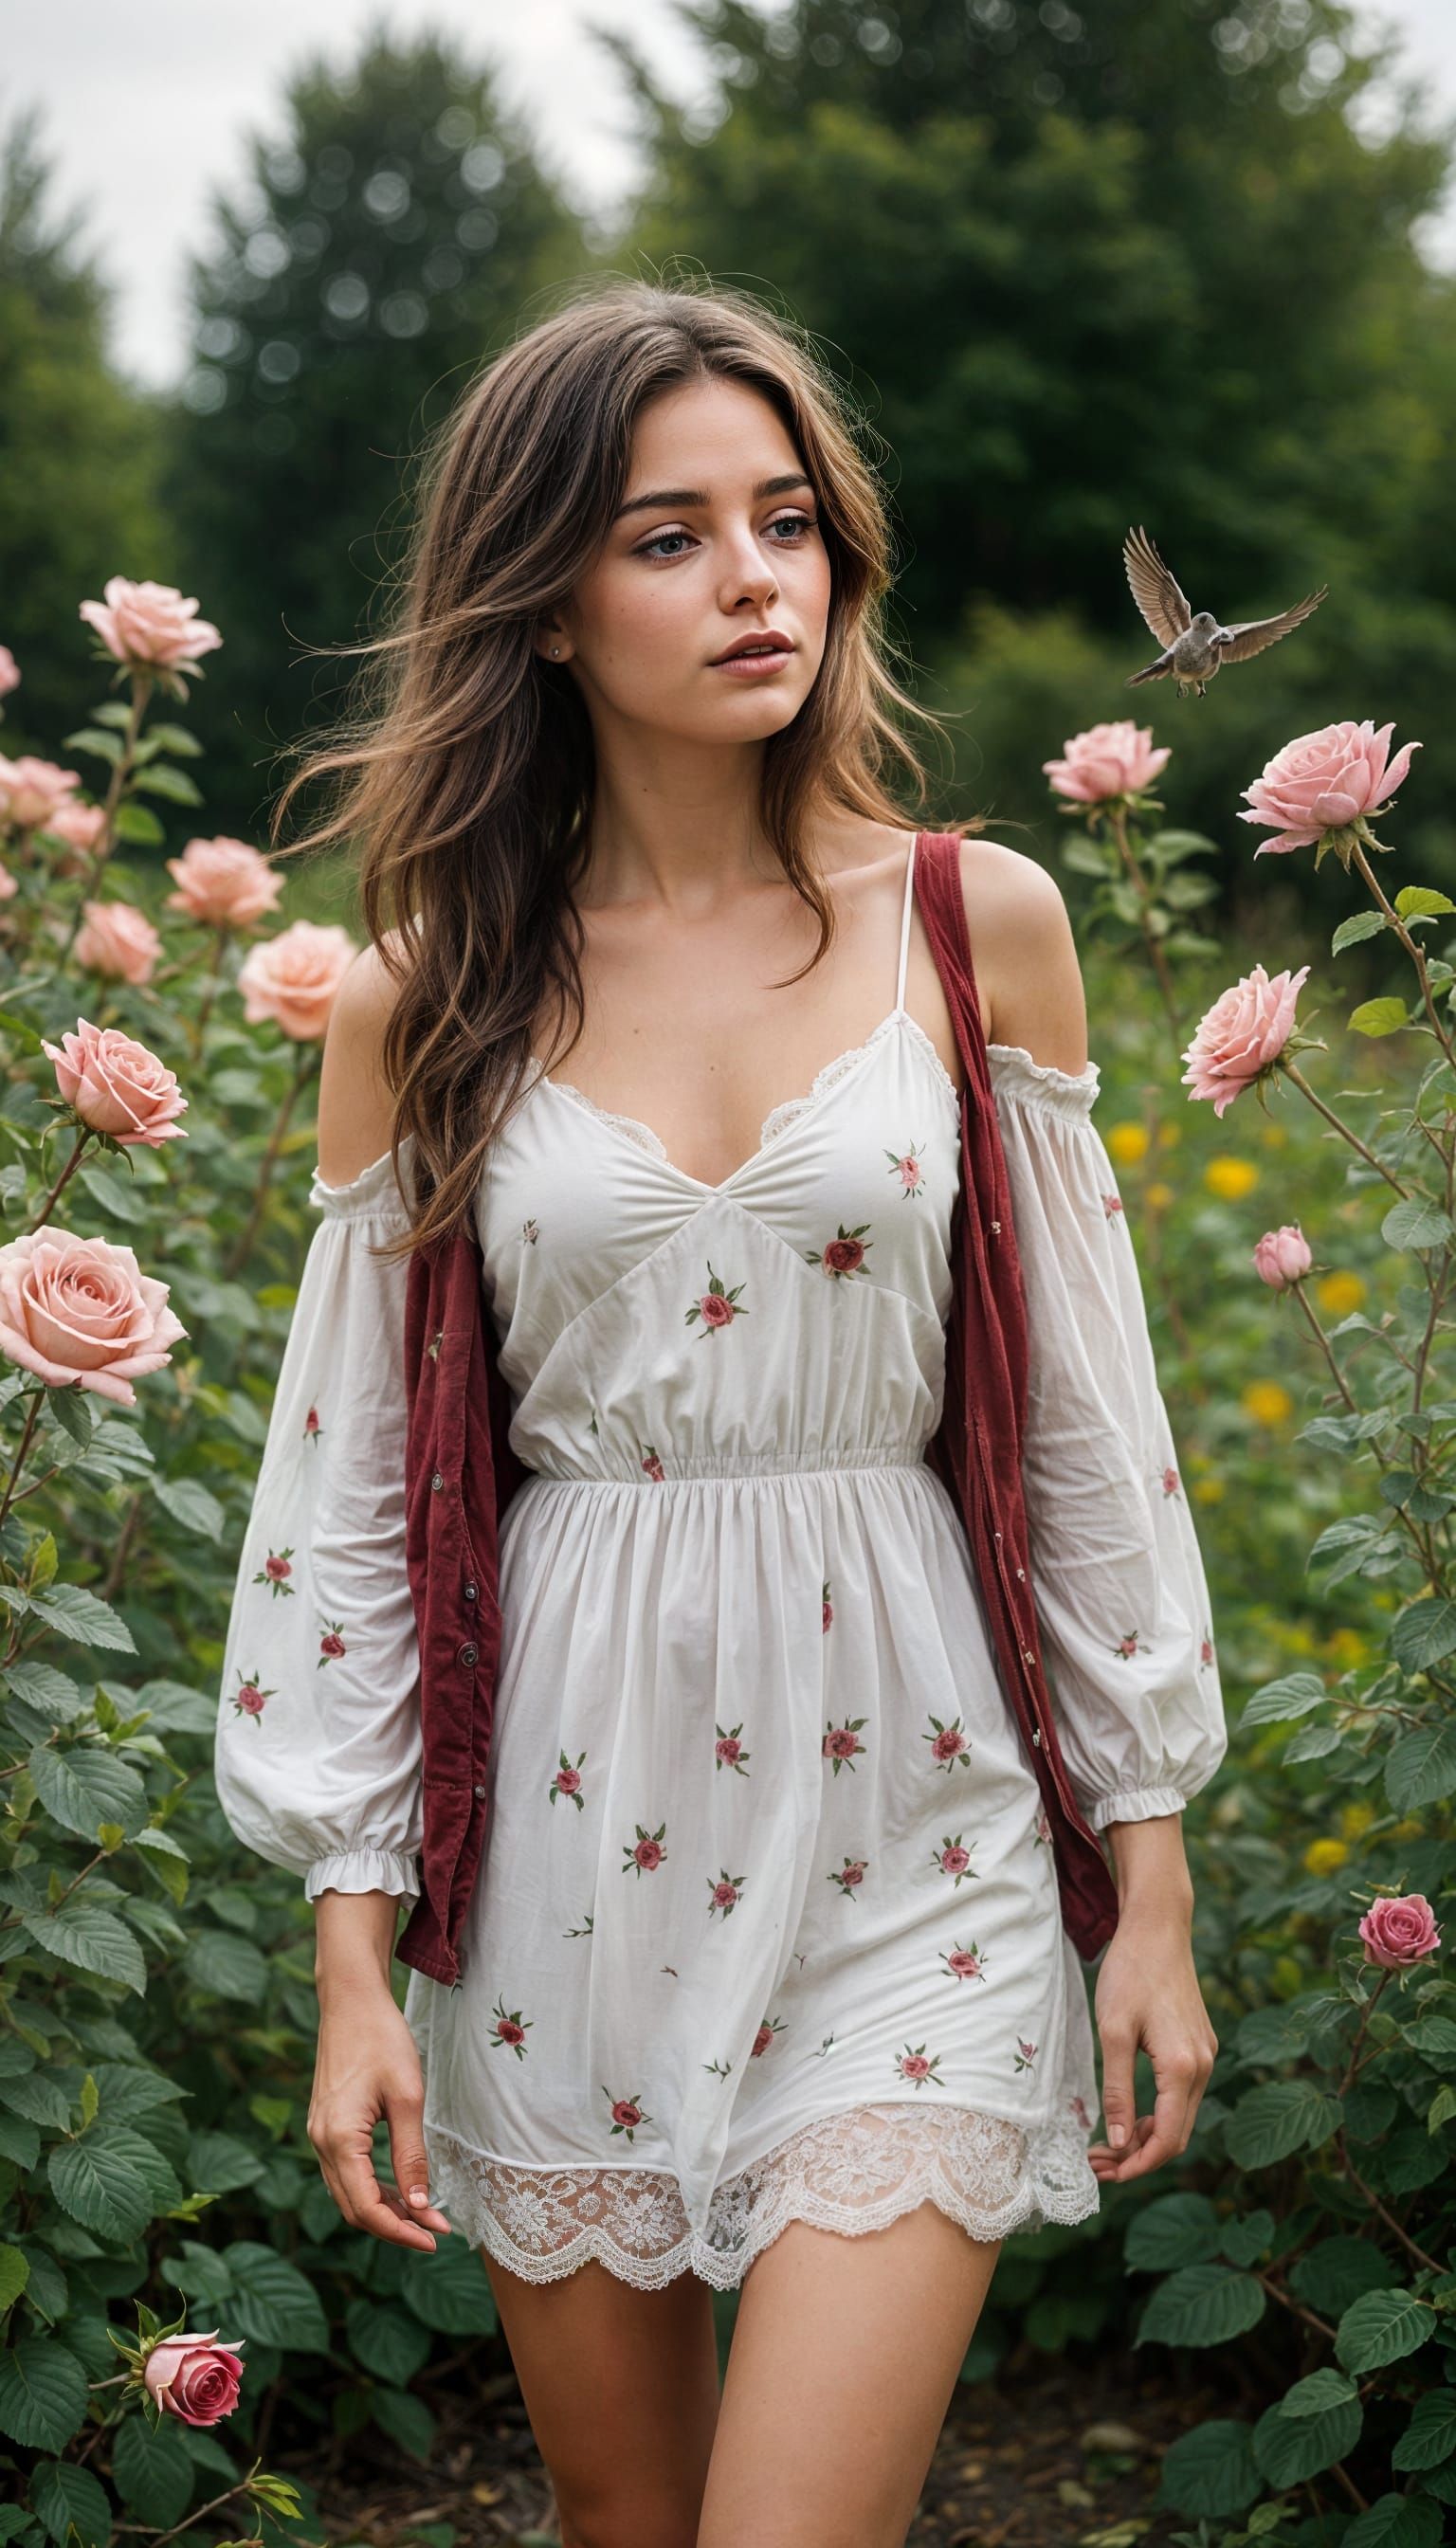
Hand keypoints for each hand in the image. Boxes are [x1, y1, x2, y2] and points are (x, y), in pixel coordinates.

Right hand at [307, 1986, 454, 2248]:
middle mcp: (320, 2143)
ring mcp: (319, 2135)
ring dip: (384, 2209)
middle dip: (395, 2226)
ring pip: (348, 2193)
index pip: (366, 2208)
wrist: (351, 2000)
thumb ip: (411, 2155)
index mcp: (339, 2139)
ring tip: (425, 2215)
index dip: (400, 2231)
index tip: (434, 2238)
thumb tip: (419, 2206)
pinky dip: (372, 2188)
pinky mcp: (325, 2126)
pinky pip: (345, 2173)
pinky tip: (401, 2188)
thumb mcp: (407, 2097)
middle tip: (436, 2230)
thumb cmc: (382, 2040)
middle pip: (353, 2208)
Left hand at [1086, 1896, 1217, 2185]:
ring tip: (1106, 2143)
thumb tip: (1117, 2140)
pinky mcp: (1200, 2045)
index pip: (1166, 2139)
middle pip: (1176, 2135)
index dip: (1137, 2164)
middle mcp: (1203, 2066)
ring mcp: (1205, 2055)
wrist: (1158, 1929)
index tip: (1105, 2174)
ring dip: (1146, 2136)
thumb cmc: (1130, 1974)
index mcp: (1183, 2067)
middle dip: (1138, 2156)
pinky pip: (1183, 2095)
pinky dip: (1157, 2112)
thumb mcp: (1113, 2032)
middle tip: (1098, 2164)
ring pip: (1180, 2116)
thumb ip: (1117, 2089)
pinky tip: (1129, 2113)